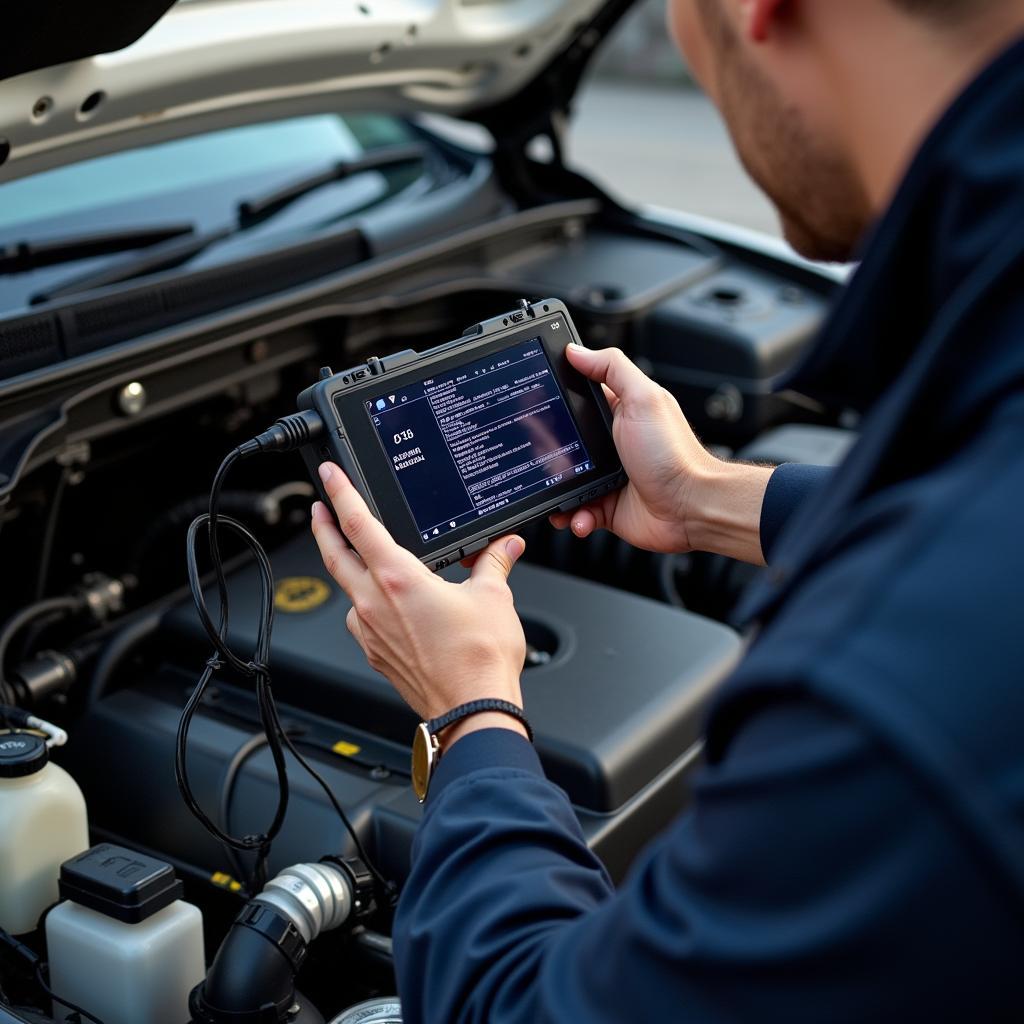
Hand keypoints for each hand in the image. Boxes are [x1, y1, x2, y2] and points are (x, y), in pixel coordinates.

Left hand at [310, 463, 528, 746]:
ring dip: (348, 569)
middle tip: (319, 509)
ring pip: (348, 590)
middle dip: (324, 528)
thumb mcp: (494, 596)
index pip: (358, 524)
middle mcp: (375, 603)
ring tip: (361, 559)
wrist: (472, 710)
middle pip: (336, 556)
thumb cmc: (479, 659)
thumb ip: (494, 563)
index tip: (329, 476)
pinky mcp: (377, 655)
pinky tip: (385, 605)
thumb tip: (505, 546)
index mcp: (398, 579)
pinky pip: (362, 620)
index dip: (340, 494)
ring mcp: (371, 632)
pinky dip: (367, 604)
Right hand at [551, 344, 771, 564]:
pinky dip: (575, 517)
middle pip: (565, 443)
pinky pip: (578, 512)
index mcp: (618, 413)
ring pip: (565, 482)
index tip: (534, 405)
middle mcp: (611, 444)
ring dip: (558, 492)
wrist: (691, 506)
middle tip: (539, 459)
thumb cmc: (674, 455)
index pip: (577, 400)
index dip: (555, 402)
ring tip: (561, 496)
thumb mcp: (643, 399)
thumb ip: (611, 368)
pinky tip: (581, 517)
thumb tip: (576, 350)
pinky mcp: (607, 507)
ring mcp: (607, 477)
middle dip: (548, 454)